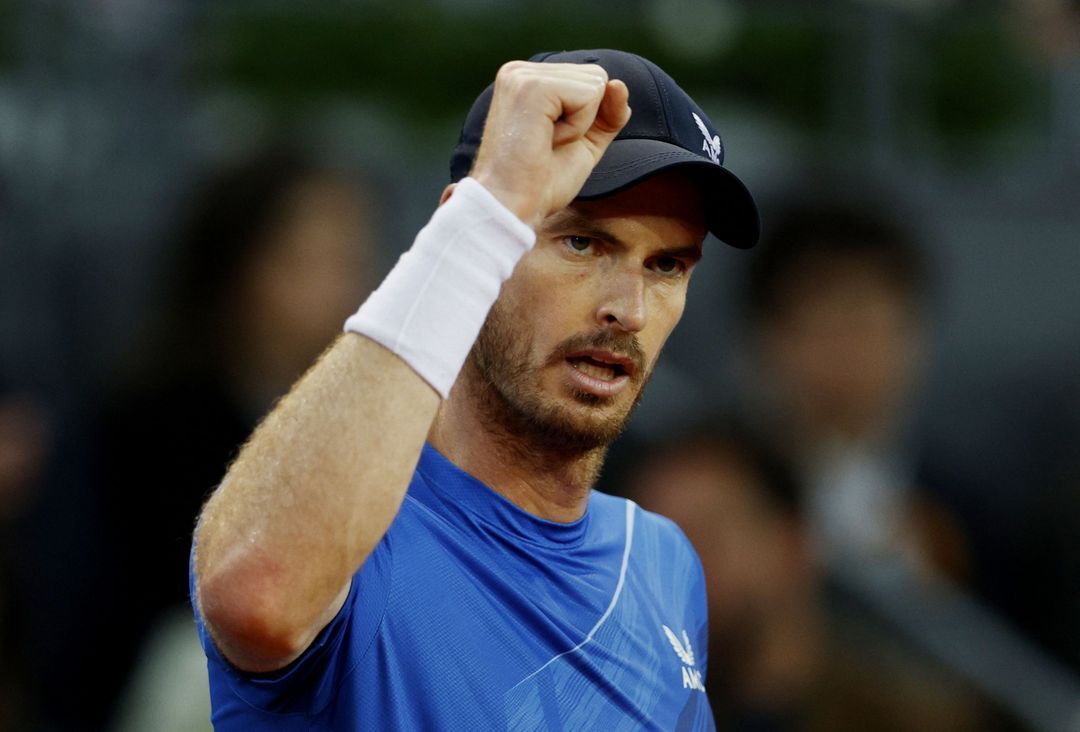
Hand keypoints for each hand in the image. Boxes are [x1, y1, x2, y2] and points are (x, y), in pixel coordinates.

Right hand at [469, 61, 630, 228]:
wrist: (513, 208)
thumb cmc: (541, 182)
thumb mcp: (585, 142)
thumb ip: (607, 113)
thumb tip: (619, 84)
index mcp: (528, 80)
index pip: (590, 81)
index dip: (587, 120)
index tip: (550, 143)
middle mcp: (521, 71)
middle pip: (596, 78)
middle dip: (585, 120)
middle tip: (547, 145)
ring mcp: (523, 75)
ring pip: (596, 85)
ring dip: (581, 125)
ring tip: (545, 142)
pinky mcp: (532, 86)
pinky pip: (588, 96)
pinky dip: (578, 127)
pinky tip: (547, 139)